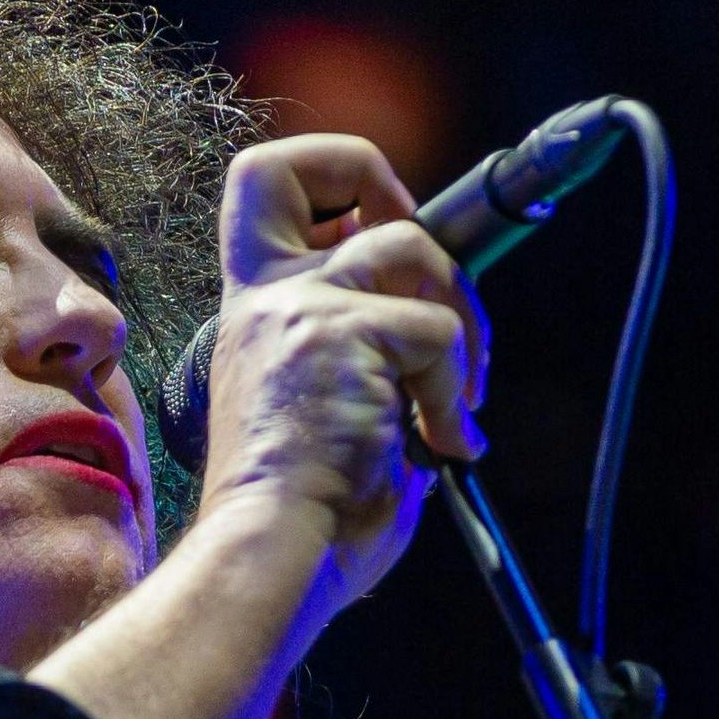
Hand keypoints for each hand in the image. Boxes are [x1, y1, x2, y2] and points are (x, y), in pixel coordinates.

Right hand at [188, 132, 489, 622]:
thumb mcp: (324, 403)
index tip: (374, 234)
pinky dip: (453, 395)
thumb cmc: (302, 513)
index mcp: (256, 311)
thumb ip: (362, 349)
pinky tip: (438, 445)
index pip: (265, 185)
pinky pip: (439, 333)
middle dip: (391, 186)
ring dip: (462, 321)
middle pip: (324, 162)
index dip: (338, 180)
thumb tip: (442, 328)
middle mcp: (271, 296)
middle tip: (422, 273)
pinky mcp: (345, 337)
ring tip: (454, 402)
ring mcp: (304, 309)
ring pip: (415, 247)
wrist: (271, 556)